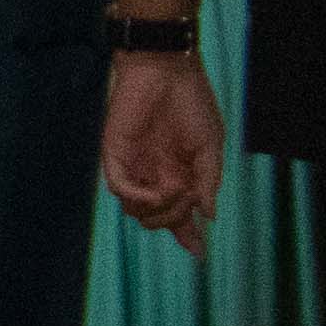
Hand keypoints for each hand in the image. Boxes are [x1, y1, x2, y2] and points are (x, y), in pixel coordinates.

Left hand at [102, 49, 222, 254]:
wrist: (167, 72)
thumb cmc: (192, 104)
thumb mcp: (210, 147)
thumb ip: (208, 181)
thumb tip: (209, 215)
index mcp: (180, 175)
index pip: (181, 214)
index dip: (189, 236)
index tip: (199, 254)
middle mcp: (155, 175)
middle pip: (160, 218)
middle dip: (176, 217)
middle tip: (188, 196)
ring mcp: (135, 167)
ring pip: (137, 210)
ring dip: (158, 208)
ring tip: (174, 187)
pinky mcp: (115, 155)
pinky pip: (119, 188)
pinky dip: (136, 196)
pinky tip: (152, 192)